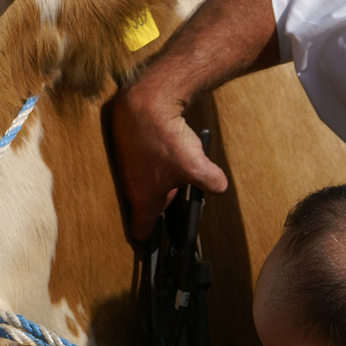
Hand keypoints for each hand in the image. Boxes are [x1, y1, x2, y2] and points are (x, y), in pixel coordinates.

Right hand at [111, 81, 227, 241]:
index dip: (151, 240)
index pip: (140, 231)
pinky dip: (156, 163)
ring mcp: (127, 168)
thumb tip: (218, 186)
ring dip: (162, 181)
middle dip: (164, 206)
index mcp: (143, 199)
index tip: (159, 243)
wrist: (144, 101)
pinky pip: (144, 165)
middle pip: (147, 206)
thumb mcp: (196, 165)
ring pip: (146, 184)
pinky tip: (170, 149)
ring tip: (179, 169)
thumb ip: (212, 183)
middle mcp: (130, 187)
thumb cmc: (163, 138)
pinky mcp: (128, 150)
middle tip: (180, 197)